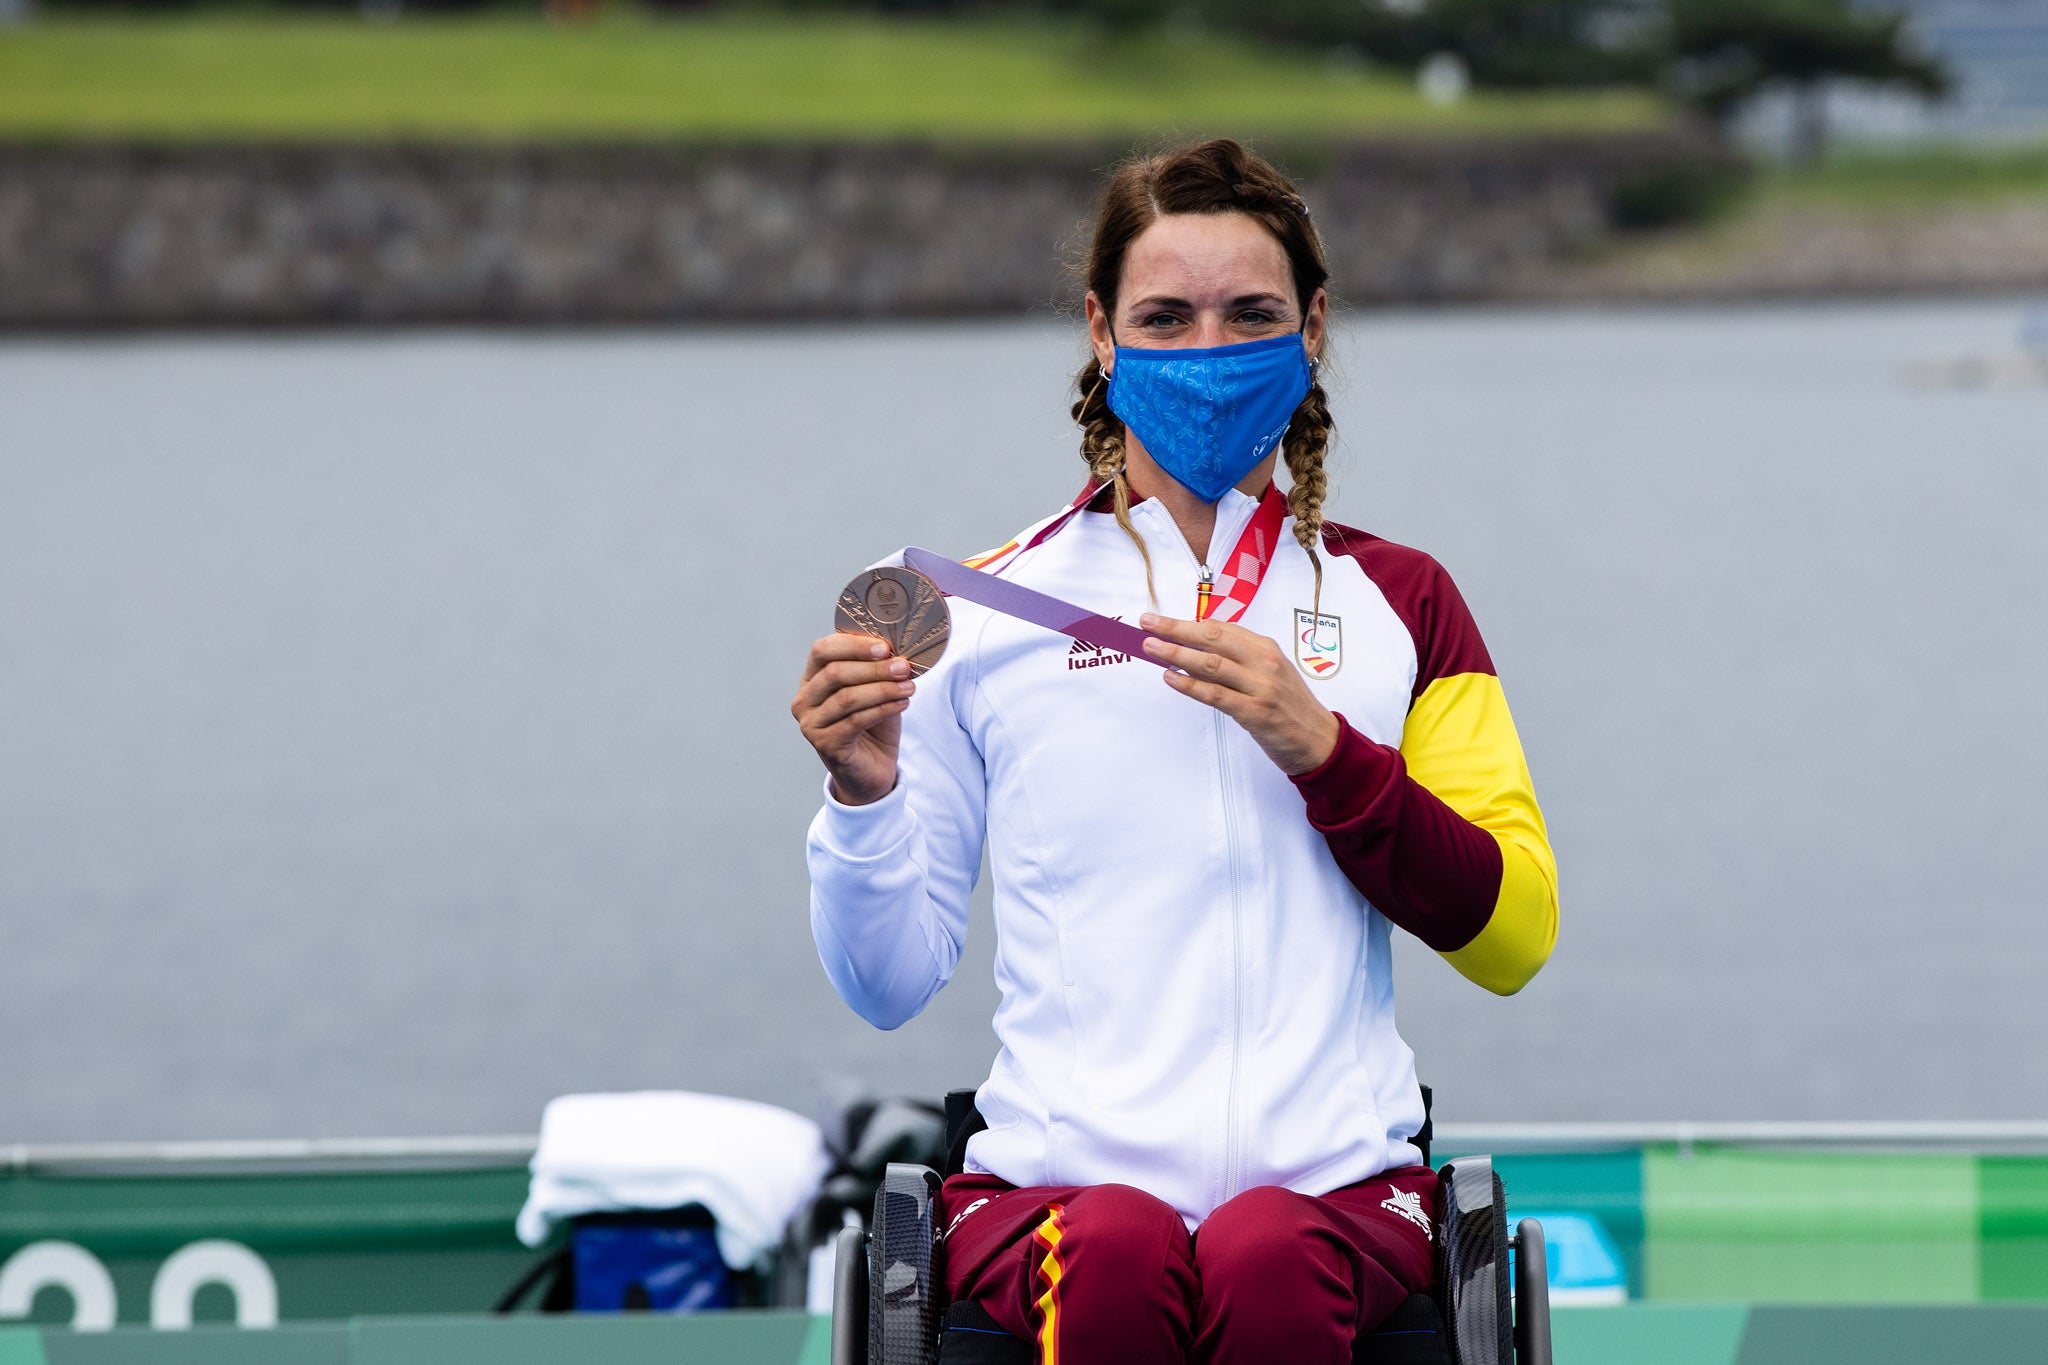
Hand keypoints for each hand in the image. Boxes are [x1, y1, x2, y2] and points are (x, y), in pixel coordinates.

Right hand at [792, 633, 915, 805]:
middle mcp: (804, 700)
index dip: (853, 645)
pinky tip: (902, 702)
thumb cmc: (872, 724)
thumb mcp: (874, 689)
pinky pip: (856, 721)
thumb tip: (896, 649)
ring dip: (883, 689)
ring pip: (847, 698)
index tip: (885, 647)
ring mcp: (810, 724)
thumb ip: (877, 669)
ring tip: (909, 686)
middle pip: (835, 673)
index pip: (822, 650)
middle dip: (874, 668)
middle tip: (903, 666)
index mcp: (811, 679)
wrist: (871, 769)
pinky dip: (883, 708)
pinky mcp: (825, 744)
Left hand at [1140, 613, 1340, 776]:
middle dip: (1176, 629)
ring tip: (1151, 648)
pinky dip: (1190, 685)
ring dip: (1177, 654)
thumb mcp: (1269, 673)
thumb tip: (1194, 650)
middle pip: (1213, 639)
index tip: (1161, 620)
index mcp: (1266, 648)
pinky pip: (1217, 695)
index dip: (1187, 622)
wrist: (1319, 740)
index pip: (1220, 628)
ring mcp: (1261, 687)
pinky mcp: (1256, 713)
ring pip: (1211, 664)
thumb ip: (1239, 659)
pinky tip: (1170, 678)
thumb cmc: (1289, 706)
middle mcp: (1264, 662)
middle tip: (1147, 623)